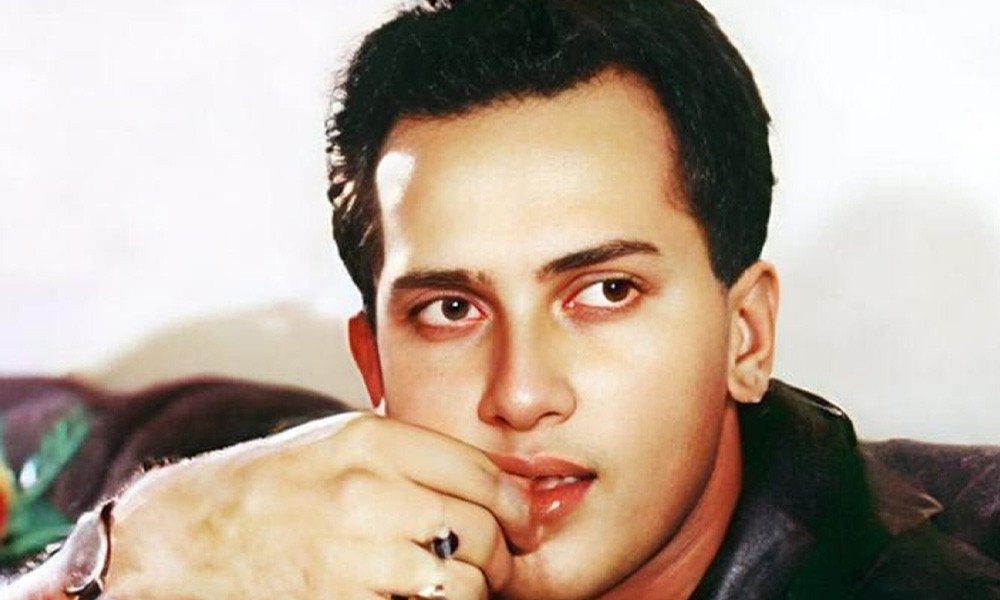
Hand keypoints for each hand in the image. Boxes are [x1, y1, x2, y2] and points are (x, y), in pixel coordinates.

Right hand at [101, 412, 528, 598]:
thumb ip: (406, 455)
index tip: (519, 522)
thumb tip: (484, 482)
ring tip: (459, 588)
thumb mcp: (335, 444)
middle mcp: (366, 490)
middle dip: (501, 554)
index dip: (513, 504)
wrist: (181, 538)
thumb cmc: (264, 488)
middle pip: (480, 528)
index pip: (481, 471)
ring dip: (472, 591)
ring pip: (461, 581)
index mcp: (370, 440)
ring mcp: (352, 552)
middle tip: (495, 565)